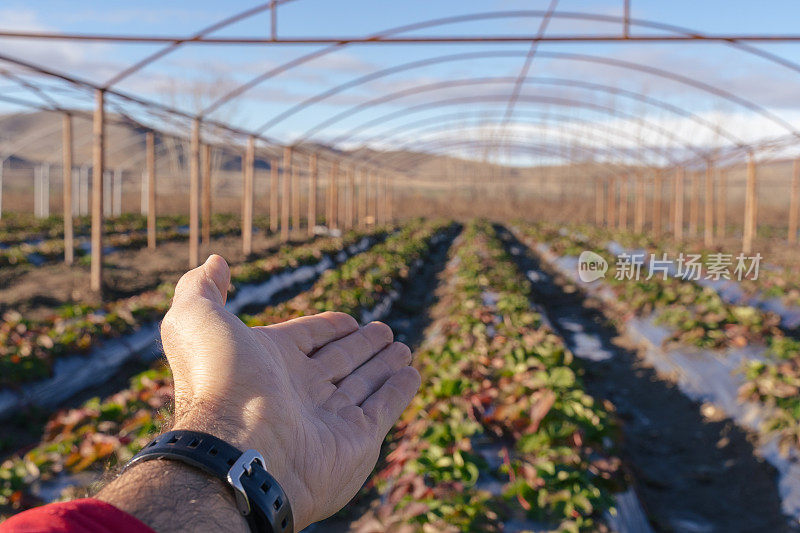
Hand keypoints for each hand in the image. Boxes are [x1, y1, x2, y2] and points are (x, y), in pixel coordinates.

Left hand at [155, 255, 419, 529]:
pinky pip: (385, 407)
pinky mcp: (358, 439)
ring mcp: (329, 417)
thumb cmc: (220, 381)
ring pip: (364, 382)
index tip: (348, 320)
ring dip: (384, 364)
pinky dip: (400, 390)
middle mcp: (299, 391)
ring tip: (402, 347)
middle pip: (339, 360)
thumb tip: (215, 262)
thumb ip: (202, 287)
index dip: (327, 327)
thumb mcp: (198, 320)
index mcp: (269, 362)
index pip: (307, 338)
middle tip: (383, 331)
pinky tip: (411, 373)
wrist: (239, 449)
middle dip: (362, 345)